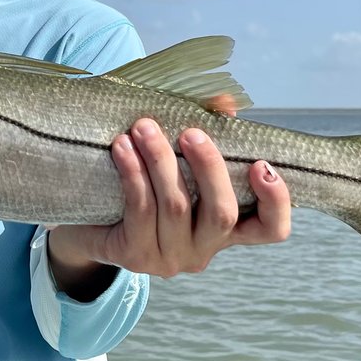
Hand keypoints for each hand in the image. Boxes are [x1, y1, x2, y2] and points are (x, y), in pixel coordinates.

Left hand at [48, 118, 290, 292]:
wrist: (85, 223)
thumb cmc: (141, 184)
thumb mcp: (175, 161)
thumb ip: (205, 134)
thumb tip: (224, 103)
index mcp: (224, 229)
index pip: (270, 229)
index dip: (275, 201)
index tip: (261, 164)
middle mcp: (203, 249)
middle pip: (221, 213)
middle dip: (208, 167)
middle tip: (190, 132)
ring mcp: (170, 257)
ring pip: (176, 208)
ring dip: (161, 161)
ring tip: (143, 126)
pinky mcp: (134, 256)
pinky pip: (138, 210)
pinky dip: (133, 174)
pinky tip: (122, 147)